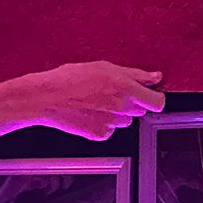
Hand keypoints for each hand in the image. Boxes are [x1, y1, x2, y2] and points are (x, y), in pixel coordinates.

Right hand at [9, 61, 164, 140]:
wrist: (45, 98)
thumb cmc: (70, 79)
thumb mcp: (104, 67)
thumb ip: (135, 74)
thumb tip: (155, 78)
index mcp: (125, 88)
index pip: (158, 102)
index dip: (155, 97)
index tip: (149, 94)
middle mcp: (121, 108)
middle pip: (141, 110)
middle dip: (133, 102)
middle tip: (113, 92)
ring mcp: (111, 124)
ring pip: (126, 120)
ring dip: (118, 113)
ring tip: (97, 101)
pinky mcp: (100, 135)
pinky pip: (111, 129)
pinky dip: (104, 122)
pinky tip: (90, 111)